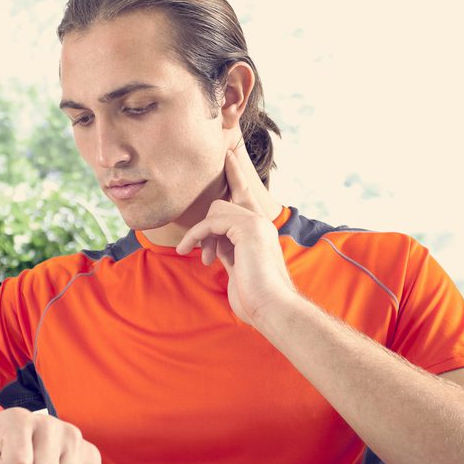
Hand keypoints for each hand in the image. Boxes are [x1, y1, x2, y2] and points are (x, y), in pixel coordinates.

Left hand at [176, 140, 294, 324]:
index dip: (235, 175)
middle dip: (205, 228)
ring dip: (200, 234)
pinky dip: (197, 236)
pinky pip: (211, 222)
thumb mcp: (238, 268)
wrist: (272, 307)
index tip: (228, 156)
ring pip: (215, 210)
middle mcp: (260, 221)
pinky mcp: (247, 228)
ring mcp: (256, 222)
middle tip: (202, 256)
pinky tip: (191, 252)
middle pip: (221, 205)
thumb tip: (213, 244)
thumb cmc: (255, 297)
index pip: (244, 194)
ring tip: (202, 259)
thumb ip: (228, 251)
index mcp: (260, 230)